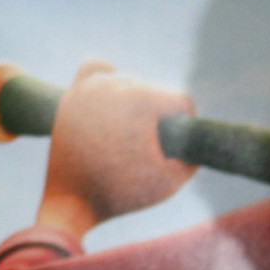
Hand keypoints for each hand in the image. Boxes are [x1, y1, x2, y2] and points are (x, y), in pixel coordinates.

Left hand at [40, 60, 196, 239]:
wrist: (73, 200)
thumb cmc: (123, 193)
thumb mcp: (173, 180)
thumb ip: (195, 155)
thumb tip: (195, 137)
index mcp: (140, 100)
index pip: (181, 101)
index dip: (188, 127)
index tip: (178, 148)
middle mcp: (113, 85)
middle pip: (156, 91)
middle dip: (160, 119)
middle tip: (148, 148)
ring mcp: (90, 87)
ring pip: (131, 82)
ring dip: (138, 104)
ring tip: (131, 134)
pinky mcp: (74, 93)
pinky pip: (96, 69)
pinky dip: (108, 80)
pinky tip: (112, 103)